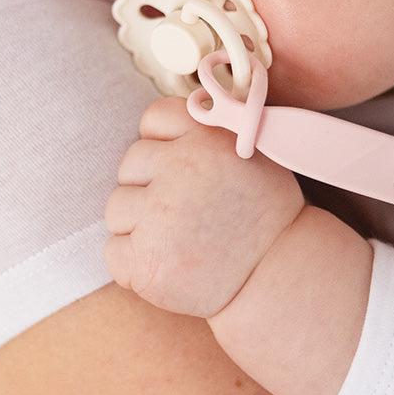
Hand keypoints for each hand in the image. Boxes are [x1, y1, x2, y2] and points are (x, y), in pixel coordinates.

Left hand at [105, 97, 304, 316]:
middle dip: (150, 189)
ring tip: (180, 242)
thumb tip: (176, 118)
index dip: (163, 145)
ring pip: (117, 209)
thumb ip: (212, 132)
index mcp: (208, 138)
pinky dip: (133, 264)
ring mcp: (161, 217)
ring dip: (139, 227)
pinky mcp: (147, 261)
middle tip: (187, 214)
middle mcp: (182, 170)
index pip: (153, 120)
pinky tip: (169, 266)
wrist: (280, 277)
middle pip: (130, 165)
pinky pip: (113, 252)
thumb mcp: (255, 153)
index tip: (182, 170)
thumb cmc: (264, 216)